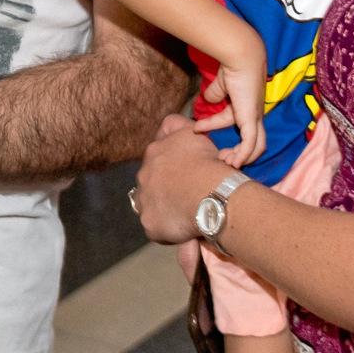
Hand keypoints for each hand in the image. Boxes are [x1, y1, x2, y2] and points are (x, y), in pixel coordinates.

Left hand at [133, 113, 231, 243]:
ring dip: (165, 208)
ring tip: (186, 213)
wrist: (210, 192)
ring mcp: (144, 201)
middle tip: (186, 194)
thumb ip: (175, 124)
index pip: (156, 158)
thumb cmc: (205, 161)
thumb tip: (168, 124)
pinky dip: (169, 228)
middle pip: (151, 182)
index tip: (185, 173)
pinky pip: (157, 227)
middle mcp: (143, 175)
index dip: (170, 166)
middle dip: (165, 188)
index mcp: (153, 153)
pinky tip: (184, 227)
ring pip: (151, 205)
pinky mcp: (149, 223)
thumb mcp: (190, 131)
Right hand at [194, 58, 266, 168]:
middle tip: (220, 157)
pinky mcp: (252, 119)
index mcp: (247, 106)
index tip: (196, 129)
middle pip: (254, 141)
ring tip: (224, 161)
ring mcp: (255, 118)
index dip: (213, 126)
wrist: (240, 58)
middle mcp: (255, 114)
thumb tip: (208, 99)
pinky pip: (250, 143)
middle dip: (238, 152)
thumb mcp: (220, 85)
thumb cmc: (232, 67)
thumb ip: (215, 93)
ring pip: (256, 146)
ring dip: (240, 157)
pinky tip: (233, 163)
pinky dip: (242, 155)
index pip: (231, 121)